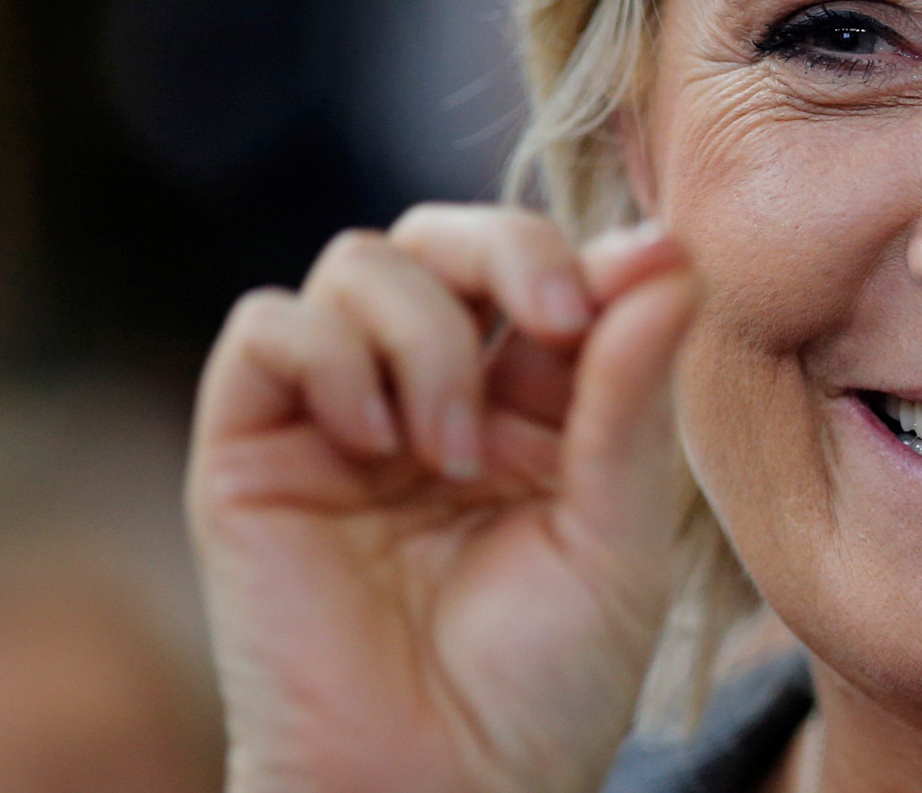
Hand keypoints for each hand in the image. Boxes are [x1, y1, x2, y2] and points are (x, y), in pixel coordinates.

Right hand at [186, 205, 697, 792]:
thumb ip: (630, 393)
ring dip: (422, 334)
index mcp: (535, 406)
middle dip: (507, 252)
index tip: (643, 273)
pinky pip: (267, 327)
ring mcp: (341, 415)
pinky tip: (375, 442)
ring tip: (450, 454)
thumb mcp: (619, 531)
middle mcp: (434, 393)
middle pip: (448, 236)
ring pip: (362, 263)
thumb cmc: (543, 685)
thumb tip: (669, 252)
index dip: (583, 258)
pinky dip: (325, 354)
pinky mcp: (252, 449)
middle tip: (554, 320)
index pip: (546, 272)